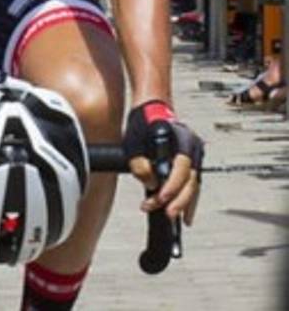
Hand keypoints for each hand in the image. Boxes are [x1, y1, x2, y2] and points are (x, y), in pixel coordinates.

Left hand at [124, 101, 202, 224]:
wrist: (151, 108)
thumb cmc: (142, 122)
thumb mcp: (133, 141)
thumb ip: (139, 165)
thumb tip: (151, 186)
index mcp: (181, 138)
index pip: (181, 168)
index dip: (172, 186)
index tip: (161, 198)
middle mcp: (193, 146)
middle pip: (191, 179)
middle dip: (180, 200)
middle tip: (168, 214)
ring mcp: (195, 153)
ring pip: (194, 183)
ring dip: (185, 202)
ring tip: (178, 219)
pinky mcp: (192, 160)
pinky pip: (192, 182)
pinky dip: (188, 197)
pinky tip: (184, 212)